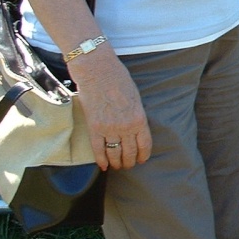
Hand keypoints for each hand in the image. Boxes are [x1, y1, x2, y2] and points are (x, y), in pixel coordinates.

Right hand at [68, 50, 151, 170]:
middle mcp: (126, 126)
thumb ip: (136, 115)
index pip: (145, 144)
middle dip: (129, 161)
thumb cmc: (119, 80)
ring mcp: (109, 128)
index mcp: (140, 118)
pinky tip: (103, 166)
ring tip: (117, 166)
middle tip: (128, 165)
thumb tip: (135, 128)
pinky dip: (101, 159)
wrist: (98, 71)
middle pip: (130, 151)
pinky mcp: (94, 127)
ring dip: (116, 162)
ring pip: (114, 153)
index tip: (141, 160)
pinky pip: (98, 149)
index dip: (143, 155)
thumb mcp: (135, 98)